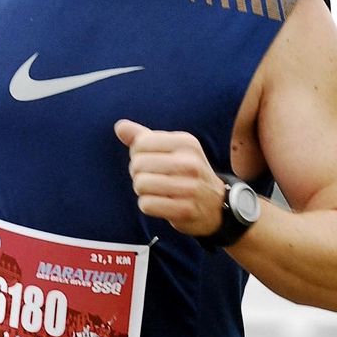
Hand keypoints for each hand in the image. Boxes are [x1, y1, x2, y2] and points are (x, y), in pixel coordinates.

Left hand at [114, 119, 224, 236]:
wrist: (216, 204)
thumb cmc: (186, 172)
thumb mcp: (171, 149)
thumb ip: (143, 137)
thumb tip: (120, 126)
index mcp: (186, 142)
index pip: (140, 143)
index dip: (138, 154)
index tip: (151, 161)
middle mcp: (190, 163)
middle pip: (137, 164)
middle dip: (138, 173)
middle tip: (153, 178)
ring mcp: (190, 187)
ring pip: (140, 184)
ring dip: (142, 190)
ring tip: (157, 190)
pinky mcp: (185, 210)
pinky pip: (146, 204)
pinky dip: (148, 205)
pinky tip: (162, 203)